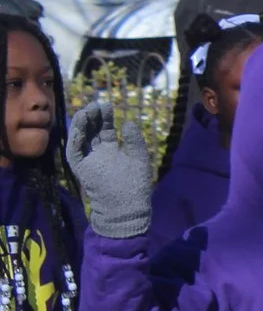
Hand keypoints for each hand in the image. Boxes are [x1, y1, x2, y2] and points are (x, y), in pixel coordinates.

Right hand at [66, 102, 154, 238]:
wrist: (127, 206)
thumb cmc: (135, 185)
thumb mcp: (139, 158)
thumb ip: (134, 141)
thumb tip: (129, 122)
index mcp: (112, 152)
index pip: (105, 131)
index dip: (106, 119)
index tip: (107, 106)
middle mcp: (98, 155)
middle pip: (92, 132)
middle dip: (94, 118)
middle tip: (97, 104)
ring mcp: (88, 161)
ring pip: (81, 139)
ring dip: (82, 125)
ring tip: (86, 110)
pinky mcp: (80, 169)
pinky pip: (74, 151)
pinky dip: (75, 138)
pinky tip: (79, 125)